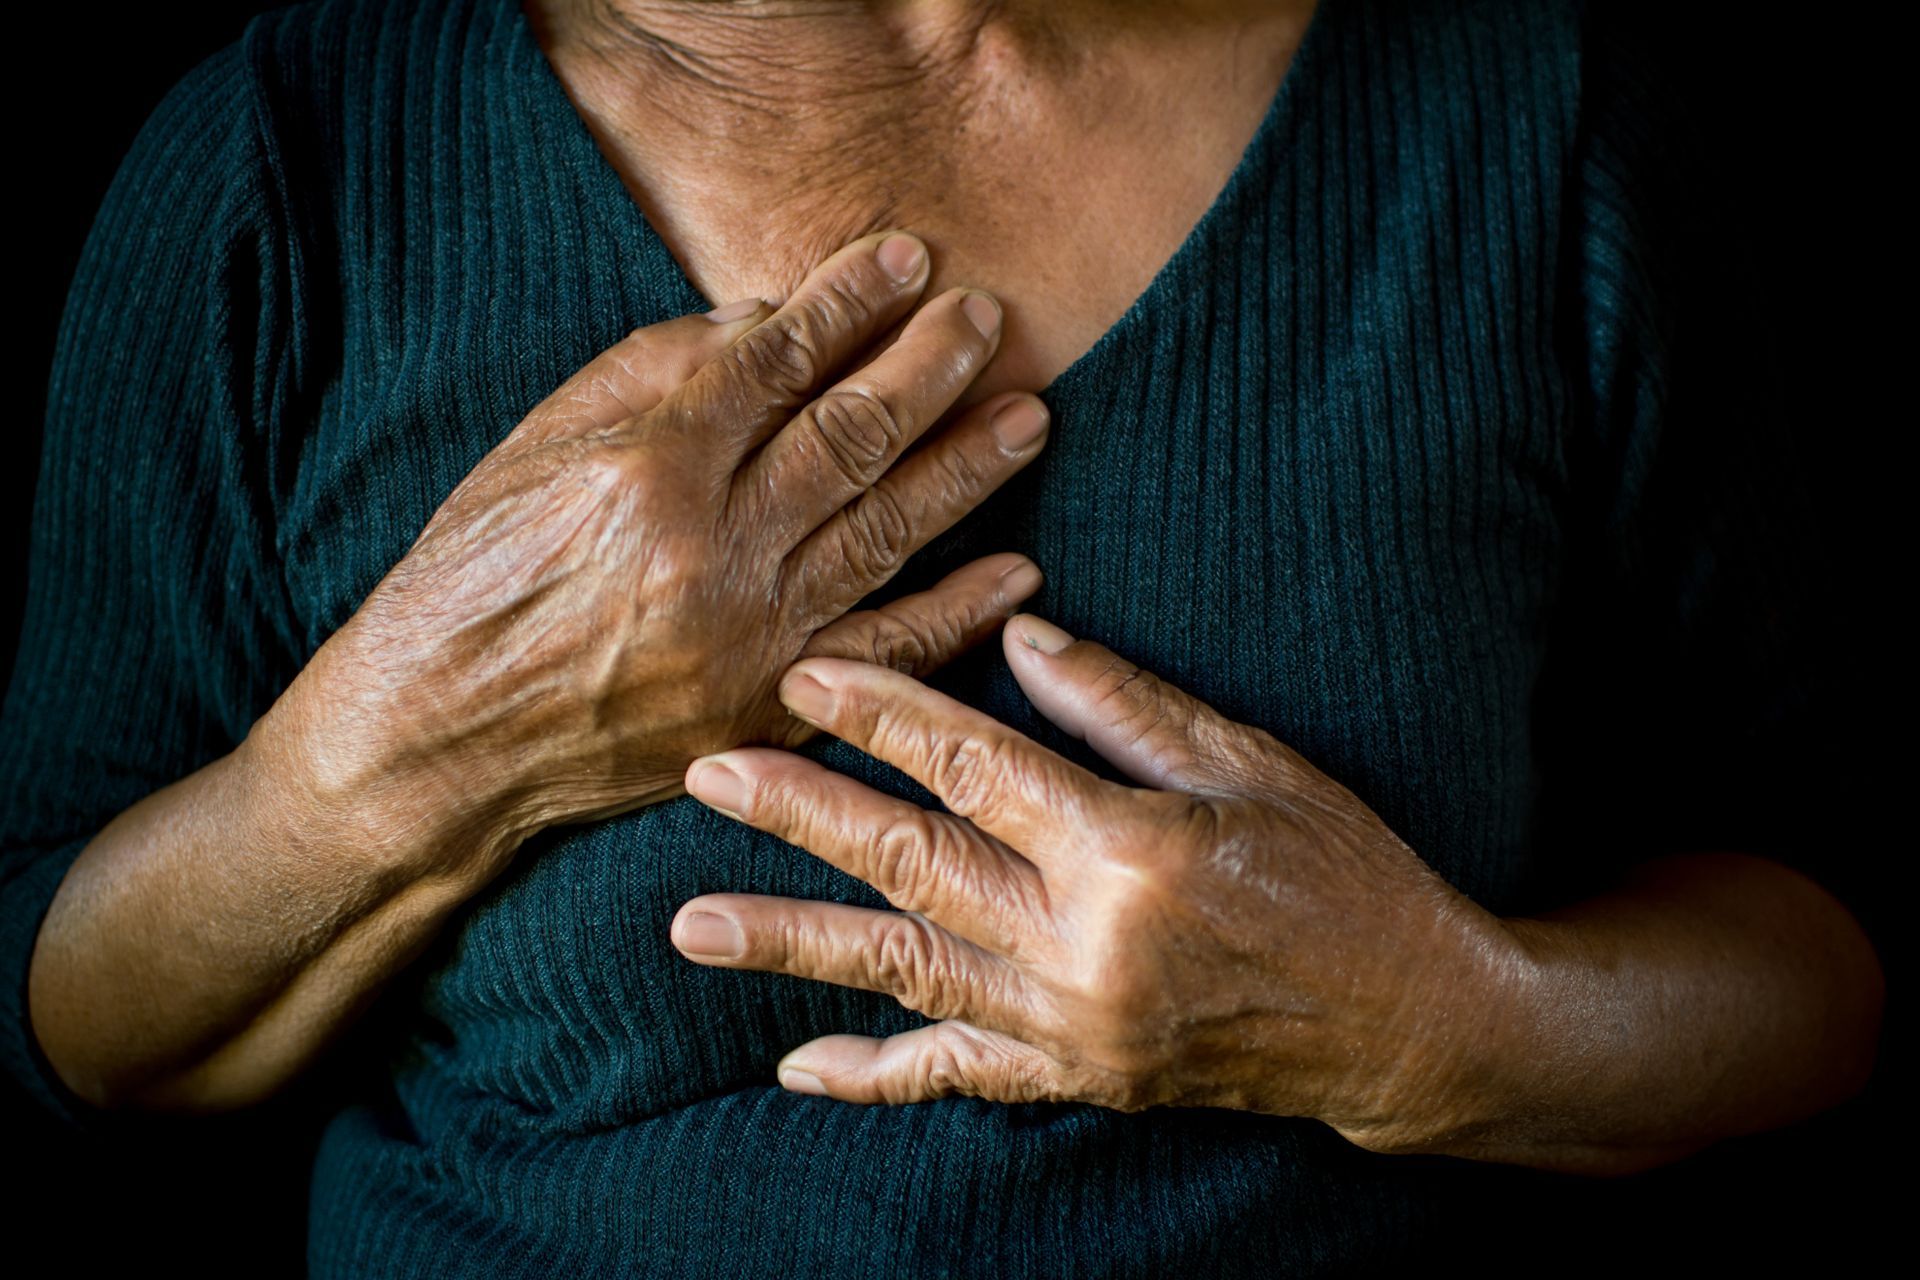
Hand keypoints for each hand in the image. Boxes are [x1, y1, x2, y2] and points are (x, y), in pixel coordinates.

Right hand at [262, 230, 1052, 882]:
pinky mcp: (765, 703)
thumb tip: (760, 322)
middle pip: (852, 437)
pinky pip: (885, 652)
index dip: (850, 303)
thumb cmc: (471, 579)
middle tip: (988, 320)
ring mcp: (748, 632)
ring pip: (887, 532)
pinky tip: (1017, 570)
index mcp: (646, 467)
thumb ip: (648, 376)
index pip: (777, 360)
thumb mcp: (532, 449)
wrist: (439, 739)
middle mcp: (710, 547)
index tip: (907, 258)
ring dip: (967, 471)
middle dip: (931, 368)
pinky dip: (957, 611)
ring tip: (1029, 417)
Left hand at [670, 613, 1518, 1152]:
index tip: (803, 673)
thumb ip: (1125, 705)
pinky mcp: (1078, 1077)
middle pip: (911, 862)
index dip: (882, 711)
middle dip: (798, 814)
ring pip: (904, 973)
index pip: (974, 763)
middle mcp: (1082, 945)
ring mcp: (1072, 1026)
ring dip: (794, 942)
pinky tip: (796, 1064)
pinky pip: (956, 1077)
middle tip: (705, 774)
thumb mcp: (1253, 766)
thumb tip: (1016, 632)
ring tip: (690, 924)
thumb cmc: (1345, 873)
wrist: (1409, 1024)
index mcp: (1127, 850)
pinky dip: (874, 1072)